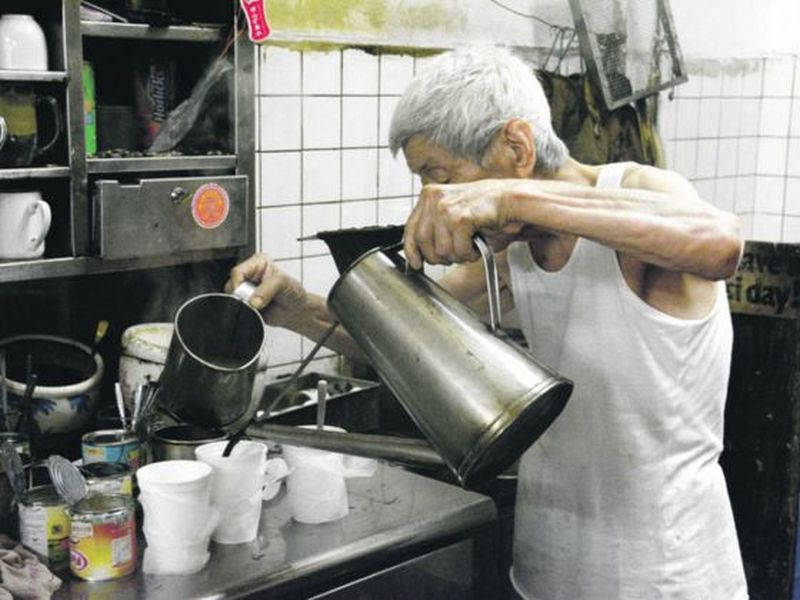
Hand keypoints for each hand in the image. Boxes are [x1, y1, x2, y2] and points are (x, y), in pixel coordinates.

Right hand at [224, 253, 308, 327]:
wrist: (297, 311)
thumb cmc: (293, 292)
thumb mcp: (284, 284)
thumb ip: (267, 289)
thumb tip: (253, 302)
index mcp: (258, 262)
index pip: (238, 271)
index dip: (238, 284)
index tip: (245, 296)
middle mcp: (250, 274)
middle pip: (232, 285)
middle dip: (242, 297)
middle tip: (256, 303)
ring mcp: (246, 290)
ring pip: (232, 299)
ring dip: (243, 306)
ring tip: (260, 307)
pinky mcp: (245, 303)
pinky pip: (237, 309)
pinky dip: (244, 313)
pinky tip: (256, 313)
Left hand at [403, 179, 523, 269]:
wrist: (512, 200)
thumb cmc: (486, 210)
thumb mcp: (453, 215)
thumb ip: (435, 229)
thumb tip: (420, 254)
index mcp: (429, 195)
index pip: (410, 229)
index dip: (412, 251)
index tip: (416, 263)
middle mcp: (434, 199)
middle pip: (423, 243)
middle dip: (440, 256)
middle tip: (457, 254)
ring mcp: (446, 207)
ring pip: (441, 250)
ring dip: (458, 255)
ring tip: (470, 246)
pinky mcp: (460, 218)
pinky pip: (458, 249)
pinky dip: (469, 253)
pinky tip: (477, 244)